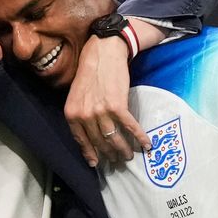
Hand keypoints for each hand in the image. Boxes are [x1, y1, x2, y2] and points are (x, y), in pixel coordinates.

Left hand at [65, 35, 150, 166]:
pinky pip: (129, 127)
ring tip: (129, 156)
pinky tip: (146, 145)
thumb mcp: (76, 96)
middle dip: (110, 154)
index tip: (96, 163)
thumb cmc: (90, 73)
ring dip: (124, 150)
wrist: (102, 53)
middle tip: (118, 160)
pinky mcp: (117, 106)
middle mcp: (84, 115)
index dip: (90, 153)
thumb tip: (88, 134)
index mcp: (72, 114)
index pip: (81, 140)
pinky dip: (140, 137)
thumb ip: (79, 114)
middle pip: (99, 142)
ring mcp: (101, 111)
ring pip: (114, 138)